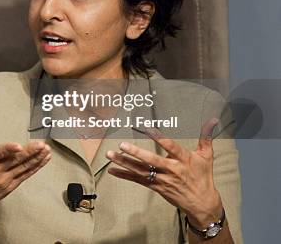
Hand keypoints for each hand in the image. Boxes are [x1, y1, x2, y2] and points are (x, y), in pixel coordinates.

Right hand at [0, 115, 51, 219]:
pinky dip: (37, 166)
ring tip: (46, 149)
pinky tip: (45, 158)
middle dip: (29, 152)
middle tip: (40, 144)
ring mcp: (6, 179)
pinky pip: (27, 174)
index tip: (17, 146)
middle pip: (15, 161)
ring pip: (23, 167)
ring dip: (36, 158)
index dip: (8, 150)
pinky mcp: (12, 185)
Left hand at [105, 118, 223, 226]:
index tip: (147, 129)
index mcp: (184, 160)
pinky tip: (112, 170)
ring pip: (141, 170)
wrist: (202, 204)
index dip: (159, 138)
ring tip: (110, 155)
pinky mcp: (156, 187)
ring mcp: (163, 180)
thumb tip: (213, 119)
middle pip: (152, 161)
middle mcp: (172, 170)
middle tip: (122, 145)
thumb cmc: (203, 177)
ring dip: (124, 163)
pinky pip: (138, 180)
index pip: (171, 147)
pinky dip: (124, 175)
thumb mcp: (207, 156)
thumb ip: (206, 136)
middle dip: (136, 153)